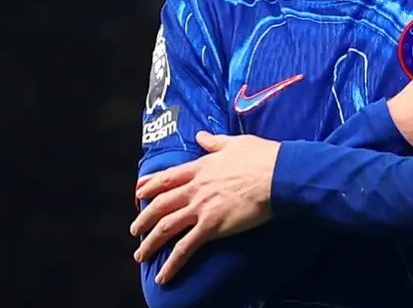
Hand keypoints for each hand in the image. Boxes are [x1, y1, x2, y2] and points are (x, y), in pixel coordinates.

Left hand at [130, 131, 278, 283]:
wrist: (277, 174)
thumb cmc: (261, 157)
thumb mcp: (235, 143)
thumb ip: (215, 142)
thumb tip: (202, 136)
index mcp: (200, 168)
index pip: (166, 178)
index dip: (149, 186)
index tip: (138, 193)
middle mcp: (194, 188)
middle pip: (160, 205)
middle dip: (143, 219)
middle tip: (134, 229)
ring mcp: (200, 208)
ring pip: (165, 227)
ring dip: (150, 243)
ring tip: (141, 255)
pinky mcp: (211, 226)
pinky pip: (185, 248)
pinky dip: (171, 263)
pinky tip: (163, 275)